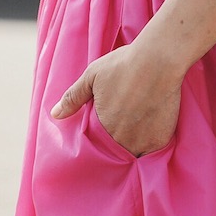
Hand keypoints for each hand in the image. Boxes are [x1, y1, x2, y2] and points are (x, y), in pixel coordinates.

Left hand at [50, 41, 182, 156]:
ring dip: (131, 148)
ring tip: (134, 133)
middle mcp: (121, 140)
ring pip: (132, 154)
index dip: (99, 140)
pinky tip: (149, 133)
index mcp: (102, 127)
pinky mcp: (160, 141)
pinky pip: (151, 154)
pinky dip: (148, 147)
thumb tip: (55, 115)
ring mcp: (142, 142)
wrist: (159, 61)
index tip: (103, 131)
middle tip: (120, 129)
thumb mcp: (92, 76)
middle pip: (115, 152)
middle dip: (114, 145)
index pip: (96, 146)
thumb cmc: (124, 65)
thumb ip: (73, 97)